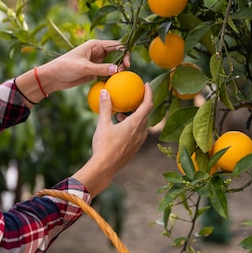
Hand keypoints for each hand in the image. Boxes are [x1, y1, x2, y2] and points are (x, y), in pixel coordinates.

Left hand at [39, 40, 128, 93]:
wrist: (53, 77)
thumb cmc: (65, 67)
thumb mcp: (83, 67)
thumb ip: (100, 68)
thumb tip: (117, 69)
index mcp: (95, 45)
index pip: (116, 45)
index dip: (124, 52)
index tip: (126, 64)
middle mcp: (98, 52)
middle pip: (117, 54)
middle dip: (122, 62)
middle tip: (121, 73)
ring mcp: (97, 62)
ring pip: (113, 65)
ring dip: (117, 71)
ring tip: (117, 79)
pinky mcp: (94, 72)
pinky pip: (107, 74)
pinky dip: (111, 78)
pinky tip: (112, 84)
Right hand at [72, 82, 152, 197]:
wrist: (104, 167)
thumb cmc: (104, 145)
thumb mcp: (103, 124)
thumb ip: (105, 107)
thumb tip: (105, 91)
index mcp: (135, 124)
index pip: (147, 104)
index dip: (149, 93)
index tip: (146, 84)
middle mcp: (140, 132)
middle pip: (145, 115)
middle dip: (140, 105)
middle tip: (131, 100)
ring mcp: (138, 142)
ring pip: (141, 126)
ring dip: (134, 118)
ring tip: (121, 116)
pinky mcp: (134, 150)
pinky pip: (137, 135)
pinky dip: (132, 128)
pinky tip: (120, 130)